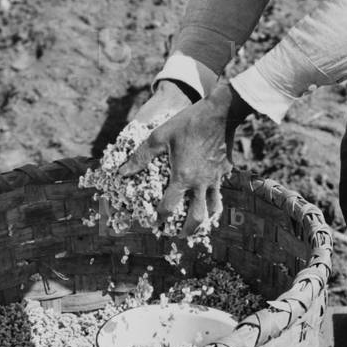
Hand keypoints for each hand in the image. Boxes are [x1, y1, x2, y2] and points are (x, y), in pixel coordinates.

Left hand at [120, 83, 252, 235]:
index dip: (160, 218)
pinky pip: (220, 189)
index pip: (169, 207)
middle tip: (180, 235)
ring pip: (214, 208)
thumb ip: (141, 157)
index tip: (155, 222)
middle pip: (197, 217)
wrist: (221, 112)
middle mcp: (200, 183)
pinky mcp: (225, 170)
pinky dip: (215, 198)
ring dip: (206, 219)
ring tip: (199, 222)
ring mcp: (215, 178)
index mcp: (183, 177)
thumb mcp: (159, 136)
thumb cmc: (187, 123)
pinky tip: (211, 196)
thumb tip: (122, 172)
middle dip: (188, 230)